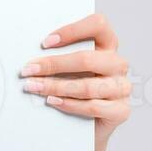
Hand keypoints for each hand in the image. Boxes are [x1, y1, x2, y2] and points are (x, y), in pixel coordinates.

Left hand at [19, 13, 130, 150]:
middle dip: (54, 64)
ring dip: (56, 86)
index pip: (98, 25)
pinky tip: (52, 101)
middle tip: (29, 69)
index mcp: (107, 45)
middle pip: (88, 59)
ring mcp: (122, 87)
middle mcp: (117, 64)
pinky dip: (69, 104)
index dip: (72, 31)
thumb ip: (59, 58)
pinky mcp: (121, 110)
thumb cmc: (73, 89)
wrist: (86, 125)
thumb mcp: (67, 69)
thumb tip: (32, 56)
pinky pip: (93, 106)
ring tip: (35, 87)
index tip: (45, 43)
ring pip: (88, 86)